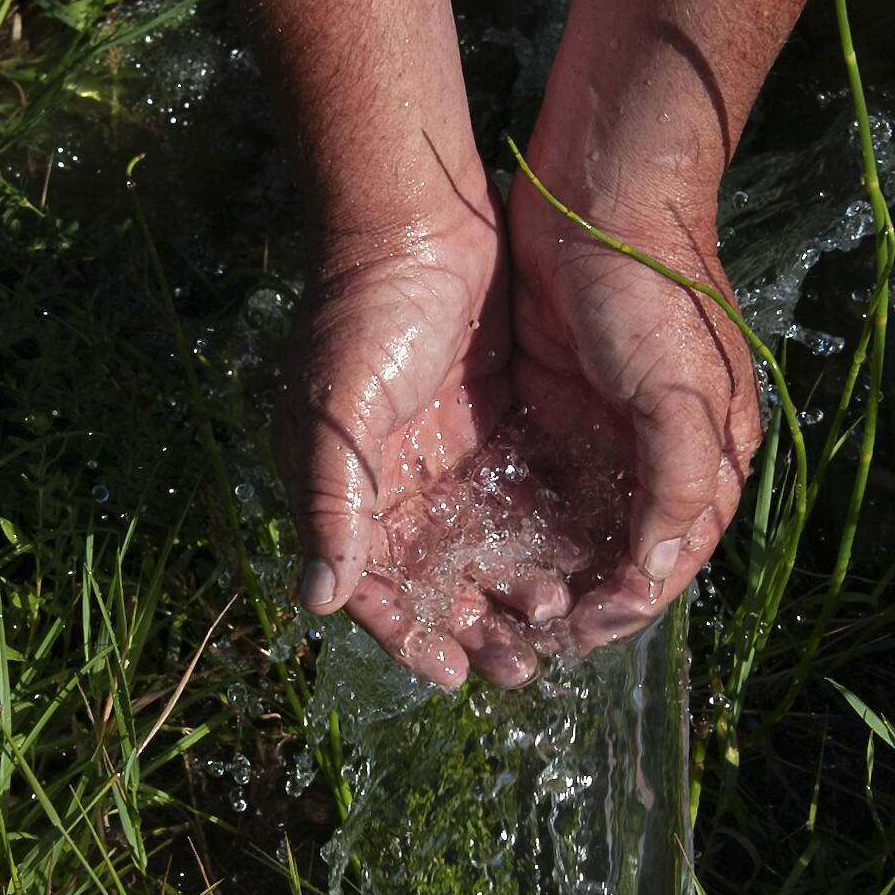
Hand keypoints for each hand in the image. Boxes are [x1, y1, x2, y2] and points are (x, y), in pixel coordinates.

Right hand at [283, 192, 577, 689]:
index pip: (372, 587)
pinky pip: (521, 505)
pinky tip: (575, 569)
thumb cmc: (362, 315)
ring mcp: (449, 459)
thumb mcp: (337, 412)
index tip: (452, 673)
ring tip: (555, 621)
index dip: (408, 634)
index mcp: (343, 491)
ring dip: (515, 593)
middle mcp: (394, 487)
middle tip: (522, 667)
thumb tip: (320, 602)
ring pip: (484, 551)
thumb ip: (331, 506)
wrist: (417, 222)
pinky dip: (542, 541)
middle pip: (435, 582)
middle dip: (476, 629)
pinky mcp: (496, 430)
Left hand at [507, 163, 761, 652]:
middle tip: (519, 635)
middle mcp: (653, 457)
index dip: (624, 604)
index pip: (666, 561)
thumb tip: (656, 574)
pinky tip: (471, 550)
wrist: (596, 189)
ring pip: (565, 530)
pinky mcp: (546, 407)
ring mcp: (597, 432)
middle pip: (613, 558)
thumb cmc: (652, 288)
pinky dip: (506, 524)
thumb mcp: (680, 391)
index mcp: (706, 460)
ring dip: (532, 572)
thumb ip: (679, 484)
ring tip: (488, 606)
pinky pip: (527, 486)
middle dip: (572, 602)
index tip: (573, 632)